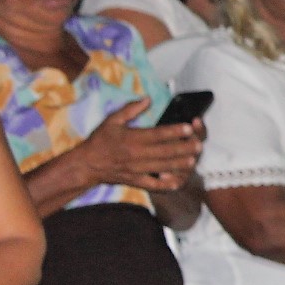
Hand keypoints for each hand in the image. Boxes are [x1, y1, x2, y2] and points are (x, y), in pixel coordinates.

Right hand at [69, 99, 202, 192]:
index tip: (188, 127)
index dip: (174, 131)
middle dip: (183, 148)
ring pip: (162, 167)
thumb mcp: (112, 120)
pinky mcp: (135, 181)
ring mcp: (136, 169)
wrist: (86, 165)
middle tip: (198, 145)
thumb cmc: (99, 141)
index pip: (157, 134)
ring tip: (192, 160)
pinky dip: (165, 184)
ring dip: (179, 164)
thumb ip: (130, 109)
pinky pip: (152, 185)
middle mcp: (136, 154)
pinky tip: (177, 181)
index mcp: (132, 138)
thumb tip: (147, 99)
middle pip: (164, 152)